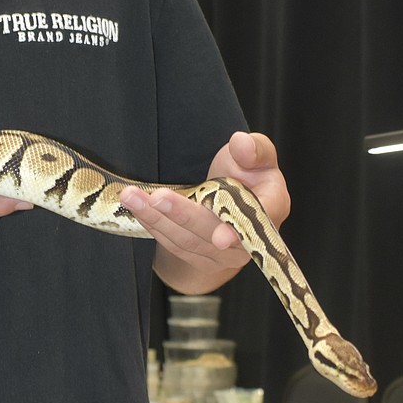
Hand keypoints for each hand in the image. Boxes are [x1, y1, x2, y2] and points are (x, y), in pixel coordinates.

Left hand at [117, 131, 289, 292]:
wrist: (229, 204)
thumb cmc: (247, 174)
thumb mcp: (255, 154)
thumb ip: (254, 148)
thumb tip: (242, 144)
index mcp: (270, 209)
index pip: (259, 221)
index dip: (240, 232)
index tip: (221, 237)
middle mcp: (248, 239)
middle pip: (213, 232)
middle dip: (184, 215)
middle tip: (158, 198)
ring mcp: (223, 254)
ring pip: (188, 240)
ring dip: (158, 219)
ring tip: (132, 197)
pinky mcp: (199, 259)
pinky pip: (173, 245)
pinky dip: (153, 225)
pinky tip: (136, 207)